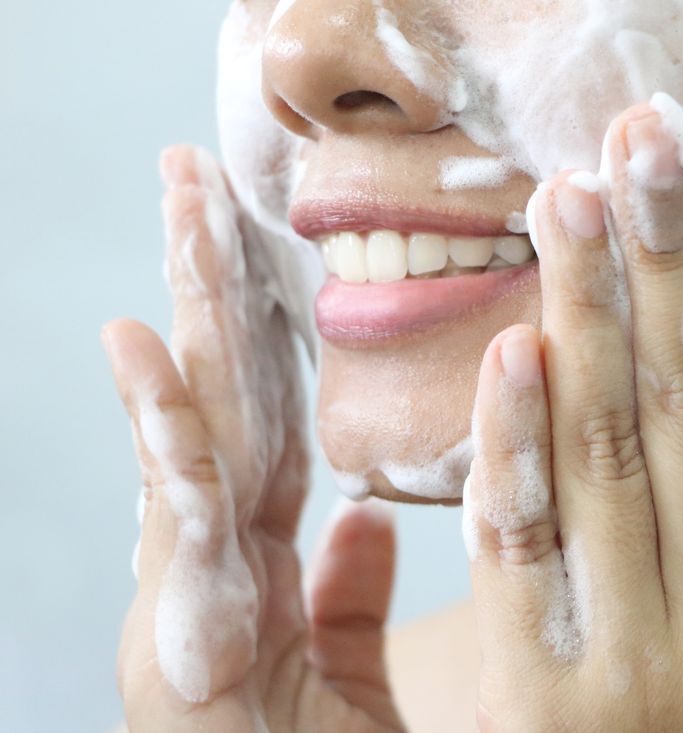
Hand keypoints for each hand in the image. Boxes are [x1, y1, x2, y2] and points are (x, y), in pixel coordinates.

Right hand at [105, 146, 402, 732]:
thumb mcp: (344, 675)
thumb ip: (345, 599)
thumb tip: (360, 525)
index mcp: (259, 563)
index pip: (265, 417)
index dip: (260, 330)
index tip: (259, 239)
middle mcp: (217, 562)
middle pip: (224, 398)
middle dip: (210, 284)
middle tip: (201, 174)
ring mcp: (189, 593)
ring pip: (195, 426)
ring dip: (187, 314)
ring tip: (181, 206)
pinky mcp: (181, 640)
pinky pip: (185, 519)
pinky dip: (163, 432)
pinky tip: (142, 348)